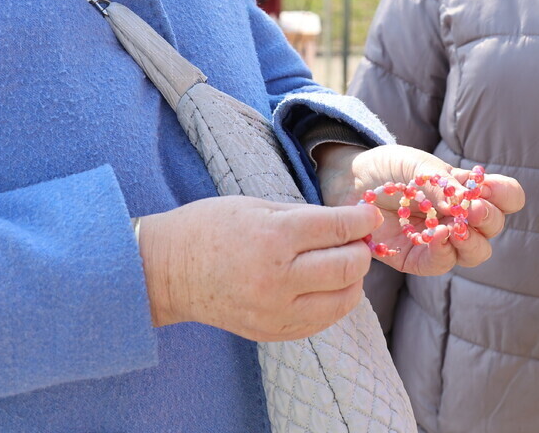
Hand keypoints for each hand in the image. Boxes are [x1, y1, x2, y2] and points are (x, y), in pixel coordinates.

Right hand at [137, 195, 380, 341]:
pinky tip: (324, 285)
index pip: (338, 230)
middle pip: (348, 267)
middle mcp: (278, 278)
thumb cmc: (211, 228)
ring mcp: (276, 311)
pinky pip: (322, 320)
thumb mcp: (258, 207)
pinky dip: (333, 301)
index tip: (370, 216)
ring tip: (341, 263)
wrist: (167, 271)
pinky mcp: (273, 332)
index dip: (362, 221)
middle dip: (360, 250)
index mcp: (274, 237)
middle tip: (356, 239)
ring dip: (352, 279)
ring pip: (343, 299)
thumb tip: (350, 224)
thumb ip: (307, 217)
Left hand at [313, 144, 524, 275]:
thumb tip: (466, 203)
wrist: (349, 181)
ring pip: (476, 252)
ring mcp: (442, 240)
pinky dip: (443, 251)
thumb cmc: (388, 168)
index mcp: (467, 190)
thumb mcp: (417, 164)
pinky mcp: (418, 258)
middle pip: (494, 227)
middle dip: (489, 219)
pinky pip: (442, 263)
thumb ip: (442, 182)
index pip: (506, 197)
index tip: (489, 188)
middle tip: (474, 209)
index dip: (505, 195)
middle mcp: (460, 217)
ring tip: (458, 227)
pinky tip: (436, 237)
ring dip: (472, 241)